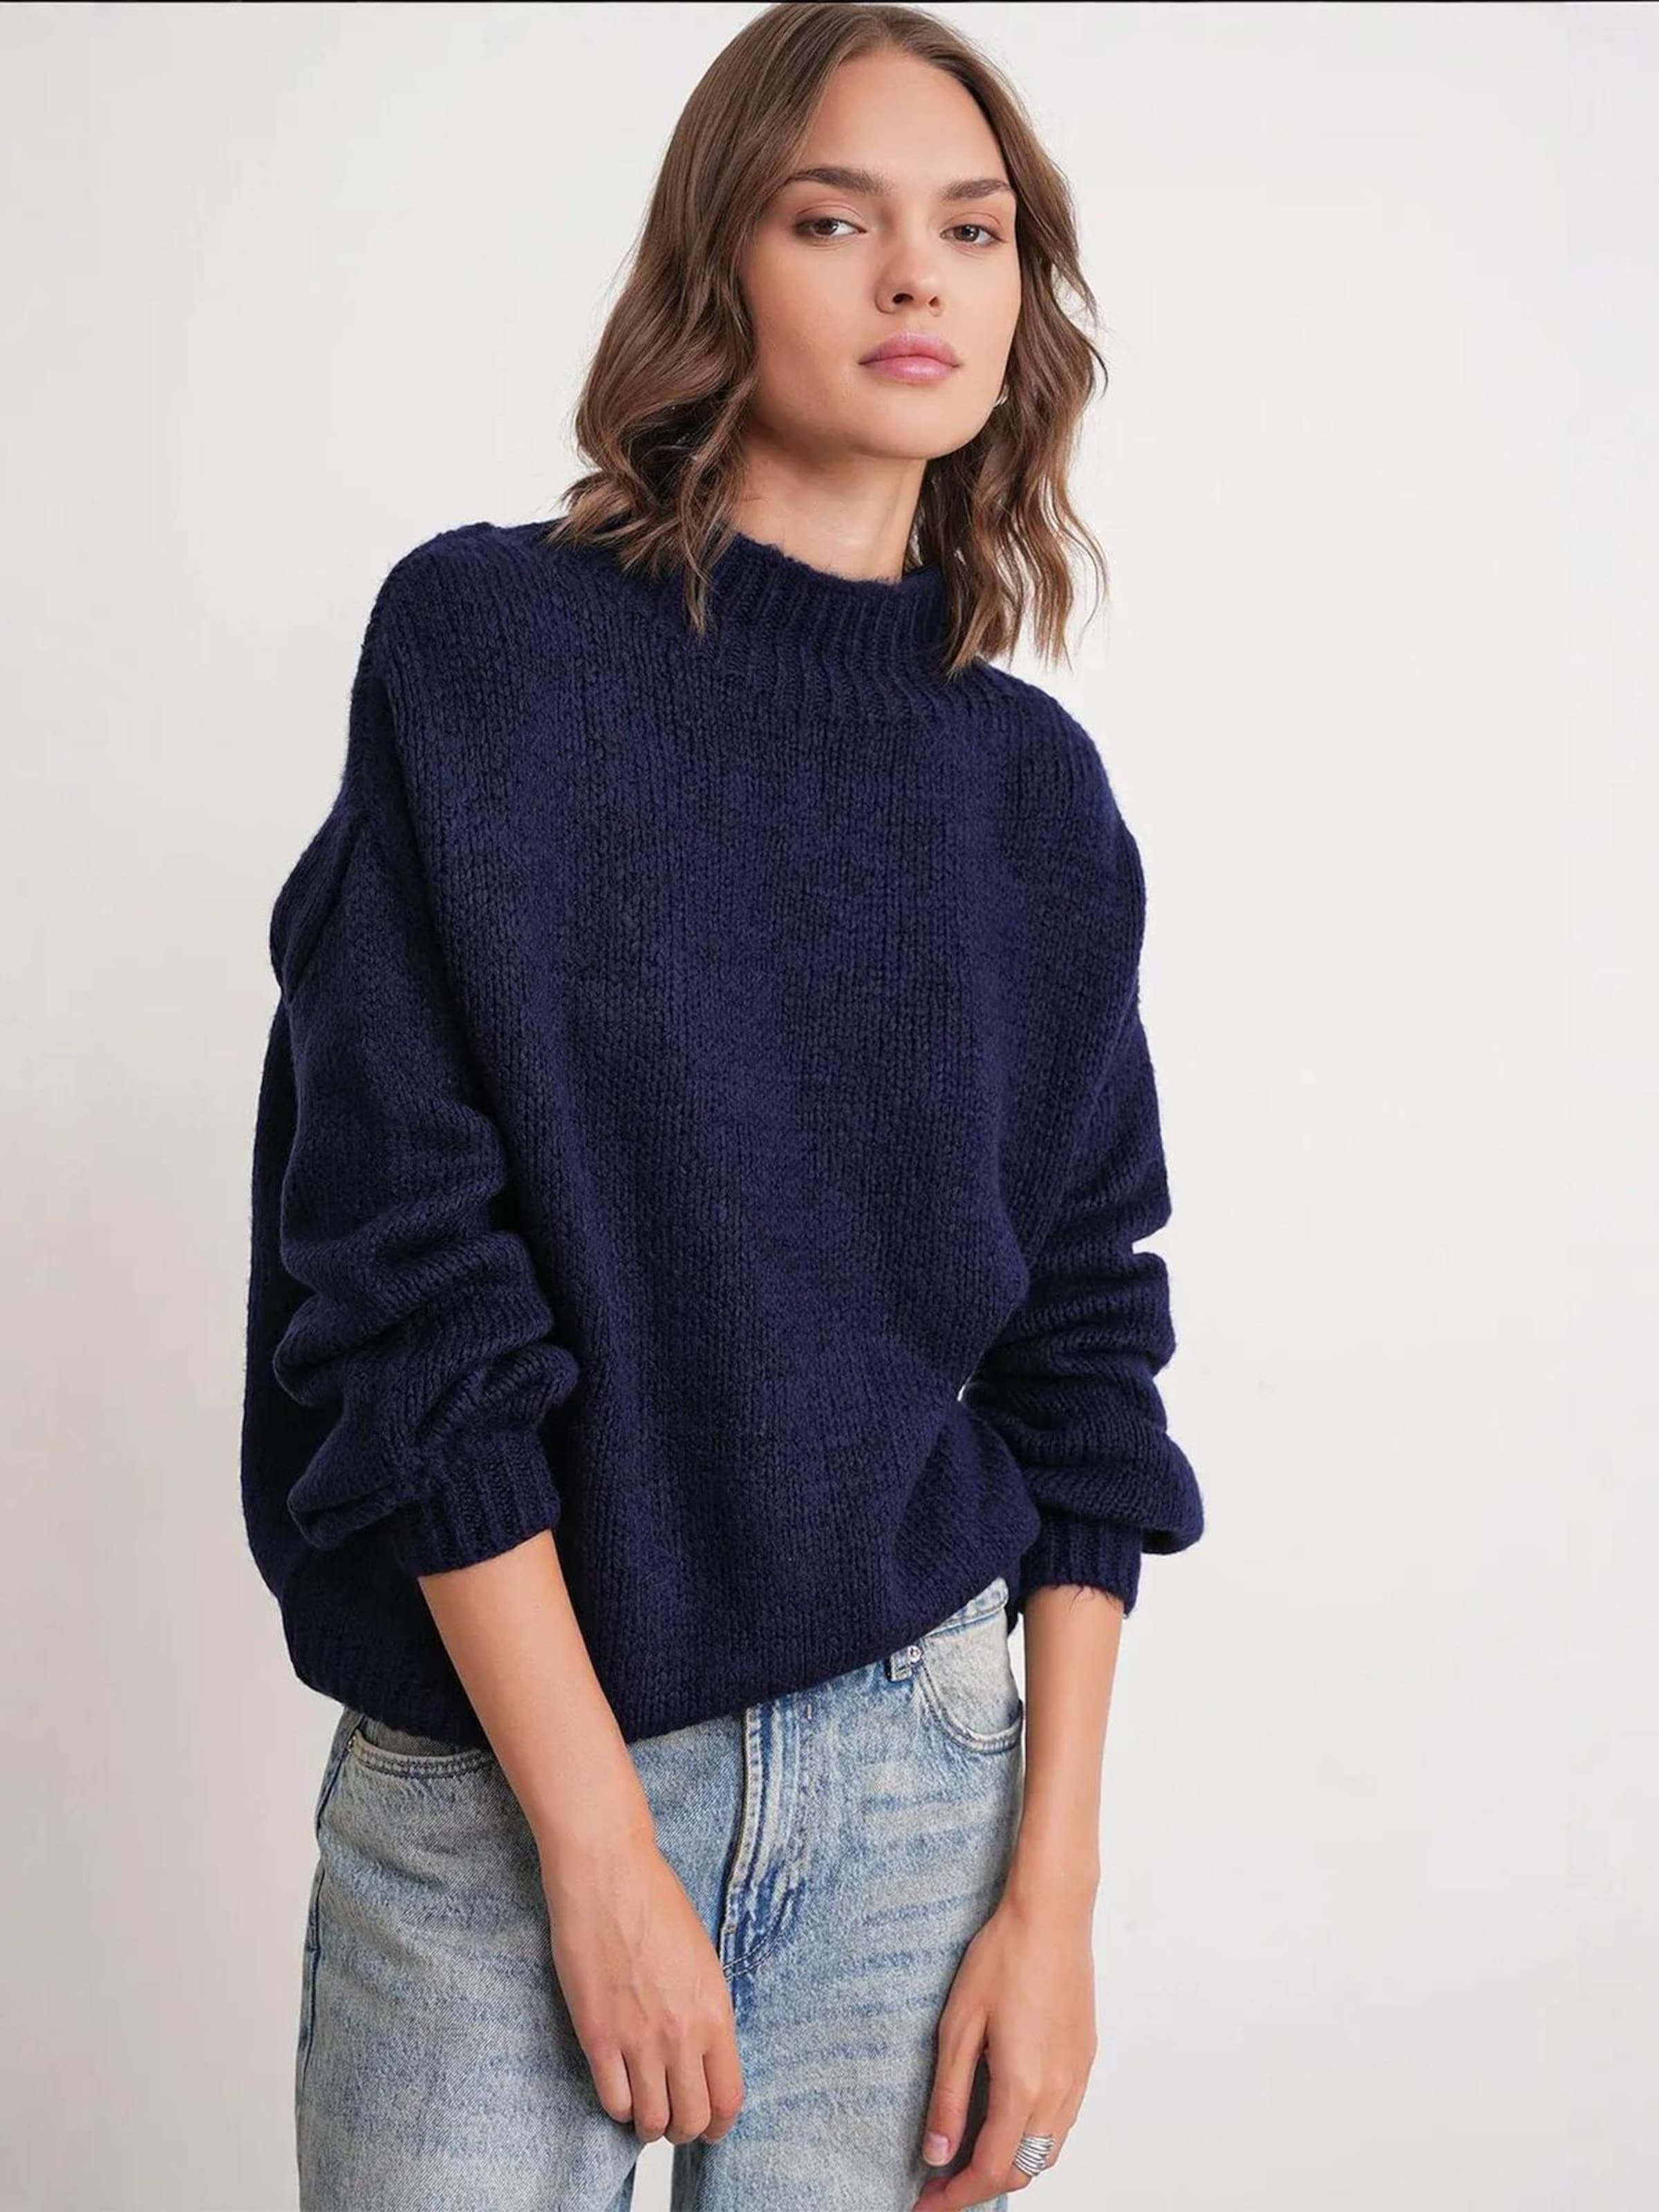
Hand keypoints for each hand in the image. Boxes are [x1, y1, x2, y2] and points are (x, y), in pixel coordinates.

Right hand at [539, 1828, 744, 2146]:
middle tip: (673, 2120)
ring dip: (649, 2124)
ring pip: (651, 2121)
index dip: (719, 2124)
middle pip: (691, 2119)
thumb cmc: (656, 1901)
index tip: (710, 2127)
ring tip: (644, 2110)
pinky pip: (613, 2100)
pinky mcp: (598, 2036)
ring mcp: (639, 2039)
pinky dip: (618, 2106)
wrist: (609, 1873)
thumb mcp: (703, 1957)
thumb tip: (702, 2053)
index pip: (728, 2098)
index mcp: (715, 2011)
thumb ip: (706, 2010)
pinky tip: (619, 2088)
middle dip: (684, 2129)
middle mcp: (682, 2034)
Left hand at [912, 1889, 1095, 2206]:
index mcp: (1023, 2088)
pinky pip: (1062, 2122)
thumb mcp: (958, 2026)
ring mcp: (1078, 2078)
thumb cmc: (1003, 1957)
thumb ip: (949, 2097)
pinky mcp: (1085, 2061)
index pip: (989, 2170)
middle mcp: (1059, 2092)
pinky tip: (1005, 2113)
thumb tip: (937, 2154)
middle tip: (941, 2177)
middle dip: (980, 2185)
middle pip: (1021, 2171)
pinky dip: (1032, 2137)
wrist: (1052, 1914)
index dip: (954, 2196)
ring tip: (968, 2150)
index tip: (926, 2203)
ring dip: (1009, 2163)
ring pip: (1046, 2151)